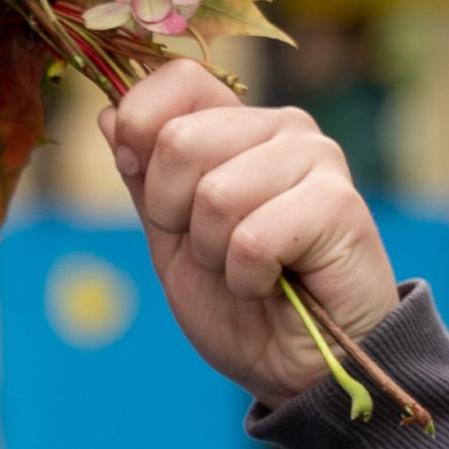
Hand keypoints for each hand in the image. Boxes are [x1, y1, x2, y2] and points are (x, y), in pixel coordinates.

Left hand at [100, 62, 399, 403]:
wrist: (299, 368)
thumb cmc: (241, 305)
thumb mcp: (172, 241)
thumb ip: (145, 179)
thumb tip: (110, 113)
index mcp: (238, 126)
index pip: (178, 80)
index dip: (142, 133)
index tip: (156, 200)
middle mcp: (281, 128)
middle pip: (179, 140)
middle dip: (175, 217)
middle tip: (214, 252)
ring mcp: (315, 159)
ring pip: (215, 194)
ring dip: (215, 255)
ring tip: (250, 271)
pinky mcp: (339, 204)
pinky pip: (253, 237)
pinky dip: (249, 278)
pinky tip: (275, 284)